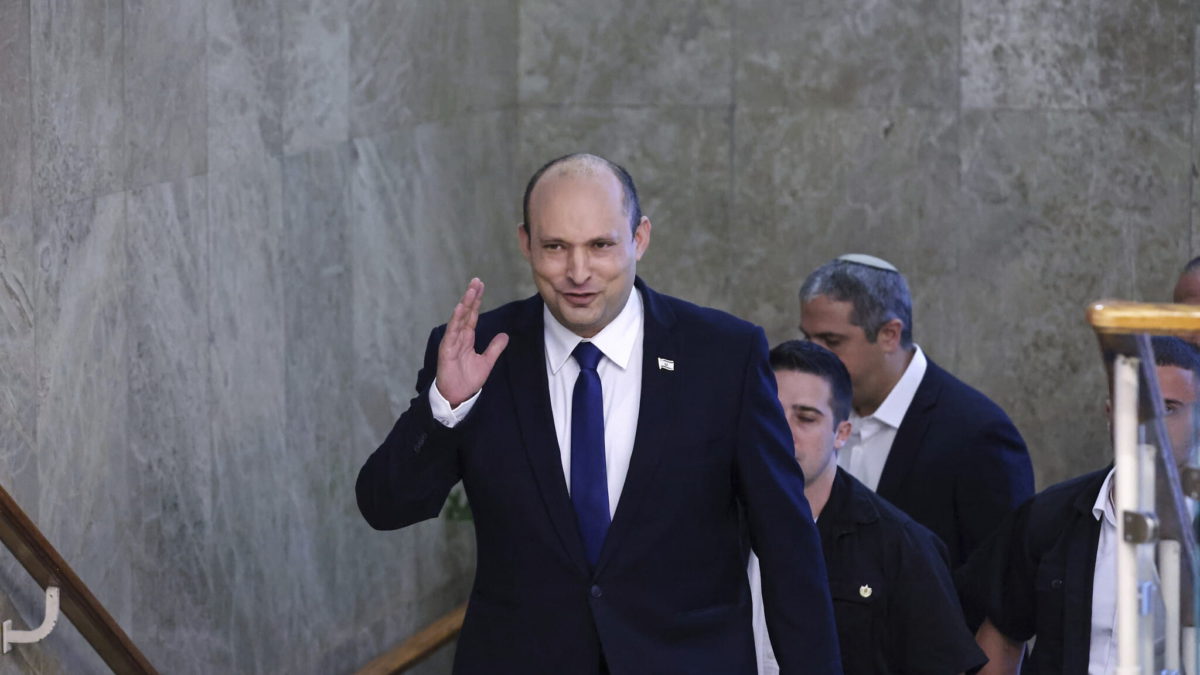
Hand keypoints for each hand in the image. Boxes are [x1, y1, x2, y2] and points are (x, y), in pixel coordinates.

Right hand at [435, 278, 508, 406]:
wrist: (457, 396)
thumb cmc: (467, 380)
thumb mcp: (486, 362)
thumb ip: (494, 348)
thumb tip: (505, 335)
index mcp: (467, 338)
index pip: (472, 315)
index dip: (477, 301)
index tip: (481, 286)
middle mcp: (458, 337)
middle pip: (465, 313)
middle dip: (471, 297)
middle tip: (477, 281)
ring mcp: (451, 342)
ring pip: (458, 319)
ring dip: (464, 304)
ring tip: (470, 290)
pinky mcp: (446, 350)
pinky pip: (452, 332)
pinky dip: (456, 320)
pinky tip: (460, 308)